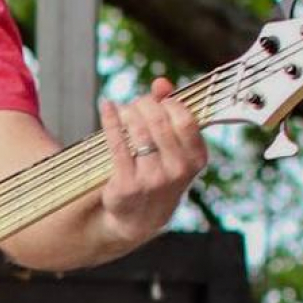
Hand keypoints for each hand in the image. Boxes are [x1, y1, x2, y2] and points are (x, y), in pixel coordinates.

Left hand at [97, 78, 207, 248]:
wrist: (139, 219)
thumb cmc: (158, 174)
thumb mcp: (173, 148)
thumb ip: (170, 112)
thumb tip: (161, 83)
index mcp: (196, 159)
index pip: (185, 119)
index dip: (168, 103)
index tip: (157, 101)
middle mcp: (177, 171)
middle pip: (158, 121)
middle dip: (144, 105)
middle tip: (135, 105)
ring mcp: (152, 180)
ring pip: (138, 132)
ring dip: (127, 112)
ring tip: (123, 110)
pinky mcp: (126, 185)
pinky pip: (116, 144)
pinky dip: (110, 120)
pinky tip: (106, 107)